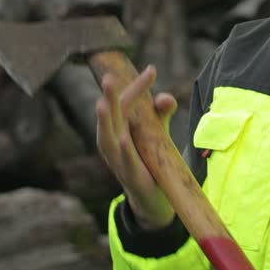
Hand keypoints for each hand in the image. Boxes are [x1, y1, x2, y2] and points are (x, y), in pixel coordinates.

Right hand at [95, 64, 178, 229]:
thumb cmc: (150, 162)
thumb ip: (161, 115)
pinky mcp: (131, 177)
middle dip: (108, 97)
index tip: (152, 69)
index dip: (137, 87)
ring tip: (103, 103)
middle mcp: (112, 144)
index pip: (125, 103)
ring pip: (106, 139)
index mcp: (118, 130)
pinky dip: (123, 150)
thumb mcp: (157, 135)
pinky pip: (125, 162)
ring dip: (105, 121)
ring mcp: (118, 161)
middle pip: (109, 117)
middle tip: (108, 78)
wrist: (152, 200)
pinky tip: (123, 138)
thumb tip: (166, 97)